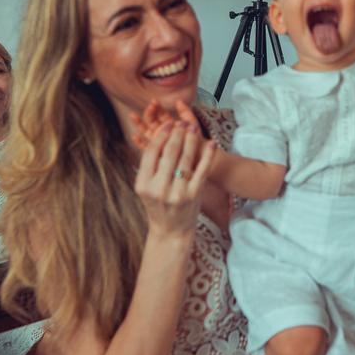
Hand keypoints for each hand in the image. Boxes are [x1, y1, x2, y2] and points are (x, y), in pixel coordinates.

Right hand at [129, 99, 200, 150]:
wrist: (199, 158)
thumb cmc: (197, 141)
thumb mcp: (192, 124)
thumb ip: (186, 112)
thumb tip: (178, 100)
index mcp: (170, 124)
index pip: (160, 113)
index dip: (157, 107)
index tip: (154, 102)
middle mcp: (162, 132)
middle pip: (151, 120)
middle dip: (148, 113)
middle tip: (149, 107)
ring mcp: (159, 142)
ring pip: (145, 132)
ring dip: (138, 124)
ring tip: (133, 115)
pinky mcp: (157, 152)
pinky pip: (145, 148)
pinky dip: (139, 143)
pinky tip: (134, 137)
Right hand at [134, 119, 215, 241]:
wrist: (171, 232)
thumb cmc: (158, 207)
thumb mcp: (146, 189)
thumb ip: (149, 167)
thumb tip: (158, 137)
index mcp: (143, 185)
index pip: (152, 152)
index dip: (161, 135)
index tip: (168, 125)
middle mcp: (159, 188)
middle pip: (170, 152)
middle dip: (178, 133)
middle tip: (182, 122)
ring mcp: (177, 192)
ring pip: (186, 158)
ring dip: (191, 139)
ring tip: (194, 128)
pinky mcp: (194, 195)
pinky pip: (202, 170)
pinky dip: (208, 155)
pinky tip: (211, 143)